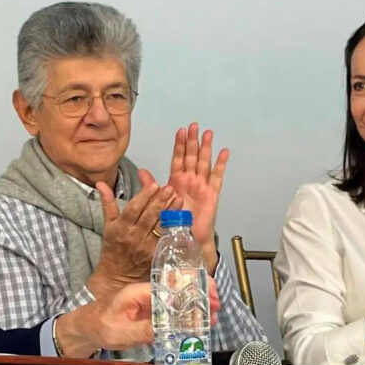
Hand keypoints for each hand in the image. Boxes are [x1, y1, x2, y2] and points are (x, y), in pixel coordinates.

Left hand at [54, 278, 220, 357]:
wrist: (84, 329)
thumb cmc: (97, 326)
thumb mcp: (120, 332)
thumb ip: (144, 330)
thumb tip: (168, 329)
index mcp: (139, 291)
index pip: (171, 286)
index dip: (192, 290)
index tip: (208, 296)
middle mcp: (146, 293)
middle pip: (178, 289)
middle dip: (199, 295)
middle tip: (216, 306)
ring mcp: (148, 303)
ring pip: (177, 301)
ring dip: (195, 306)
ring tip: (212, 316)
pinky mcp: (149, 313)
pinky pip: (171, 312)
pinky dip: (185, 316)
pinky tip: (197, 323)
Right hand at [89, 178, 177, 296]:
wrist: (117, 276)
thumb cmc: (112, 248)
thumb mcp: (108, 225)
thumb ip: (107, 203)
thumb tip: (101, 183)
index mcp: (120, 227)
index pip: (133, 208)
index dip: (144, 196)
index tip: (154, 185)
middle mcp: (133, 236)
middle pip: (148, 216)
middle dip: (160, 201)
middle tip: (169, 188)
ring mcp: (145, 246)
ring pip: (159, 226)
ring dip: (170, 212)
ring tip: (178, 198)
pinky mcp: (155, 254)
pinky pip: (165, 238)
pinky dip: (173, 226)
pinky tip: (180, 217)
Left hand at [166, 123, 228, 272]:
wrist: (186, 238)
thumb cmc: (175, 221)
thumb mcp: (159, 201)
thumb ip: (152, 186)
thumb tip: (141, 171)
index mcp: (177, 181)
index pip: (178, 158)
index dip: (179, 145)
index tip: (180, 130)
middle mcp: (190, 180)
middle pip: (192, 156)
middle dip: (193, 141)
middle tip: (194, 126)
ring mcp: (202, 186)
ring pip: (204, 162)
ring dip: (206, 148)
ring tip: (208, 133)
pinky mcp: (212, 194)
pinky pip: (217, 177)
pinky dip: (221, 164)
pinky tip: (224, 152)